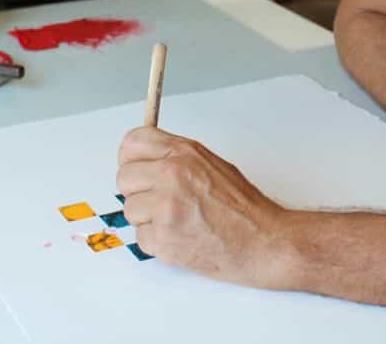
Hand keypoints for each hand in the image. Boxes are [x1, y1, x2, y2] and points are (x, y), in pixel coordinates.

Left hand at [116, 127, 289, 287]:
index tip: (137, 167)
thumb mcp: (211, 164)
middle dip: (138, 191)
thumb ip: (176, 157)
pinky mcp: (162, 237)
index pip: (132, 143)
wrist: (262, 241)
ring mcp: (165, 207)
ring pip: (130, 210)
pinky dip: (157, 241)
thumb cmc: (243, 207)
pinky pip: (140, 237)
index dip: (131, 158)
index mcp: (183, 153)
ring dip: (148, 219)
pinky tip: (180, 236)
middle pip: (123, 178)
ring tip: (177, 220)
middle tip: (159, 200)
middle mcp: (171, 175)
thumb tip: (146, 157)